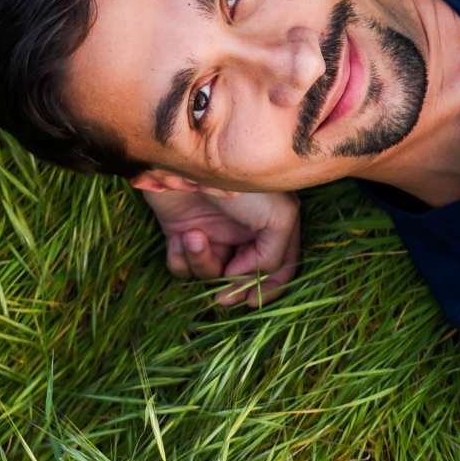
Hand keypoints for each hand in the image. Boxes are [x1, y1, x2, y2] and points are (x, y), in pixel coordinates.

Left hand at [138, 186, 301, 307]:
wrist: (183, 159)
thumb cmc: (237, 182)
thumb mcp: (279, 216)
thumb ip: (275, 255)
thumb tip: (243, 277)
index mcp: (273, 225)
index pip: (280, 267)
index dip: (269, 289)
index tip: (251, 301)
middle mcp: (244, 232)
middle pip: (243, 277)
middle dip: (231, 286)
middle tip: (222, 294)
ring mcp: (213, 233)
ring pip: (210, 273)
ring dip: (202, 262)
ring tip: (194, 237)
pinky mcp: (180, 233)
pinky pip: (181, 267)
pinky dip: (180, 259)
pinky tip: (179, 237)